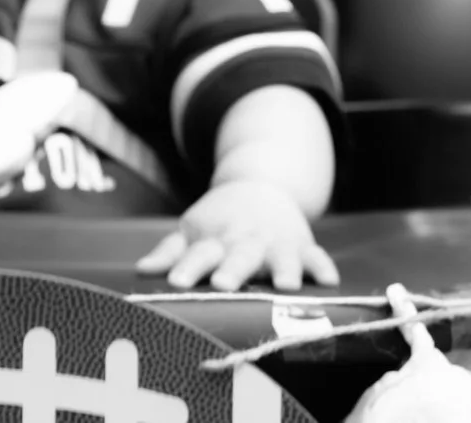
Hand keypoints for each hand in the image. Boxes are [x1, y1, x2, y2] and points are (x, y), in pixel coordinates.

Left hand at [140, 179, 338, 291]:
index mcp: (215, 238)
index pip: (198, 253)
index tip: (176, 281)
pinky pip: (316, 256)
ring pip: (280, 256)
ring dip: (284, 269)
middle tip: (224, 285)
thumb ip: (170, 251)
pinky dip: (323, 266)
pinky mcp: (303, 244)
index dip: (188, 267)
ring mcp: (276, 242)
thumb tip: (141, 270)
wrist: (262, 184)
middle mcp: (246, 240)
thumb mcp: (193, 228)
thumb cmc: (221, 219)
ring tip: (285, 286)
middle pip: (239, 255)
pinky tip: (329, 281)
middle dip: (233, 270)